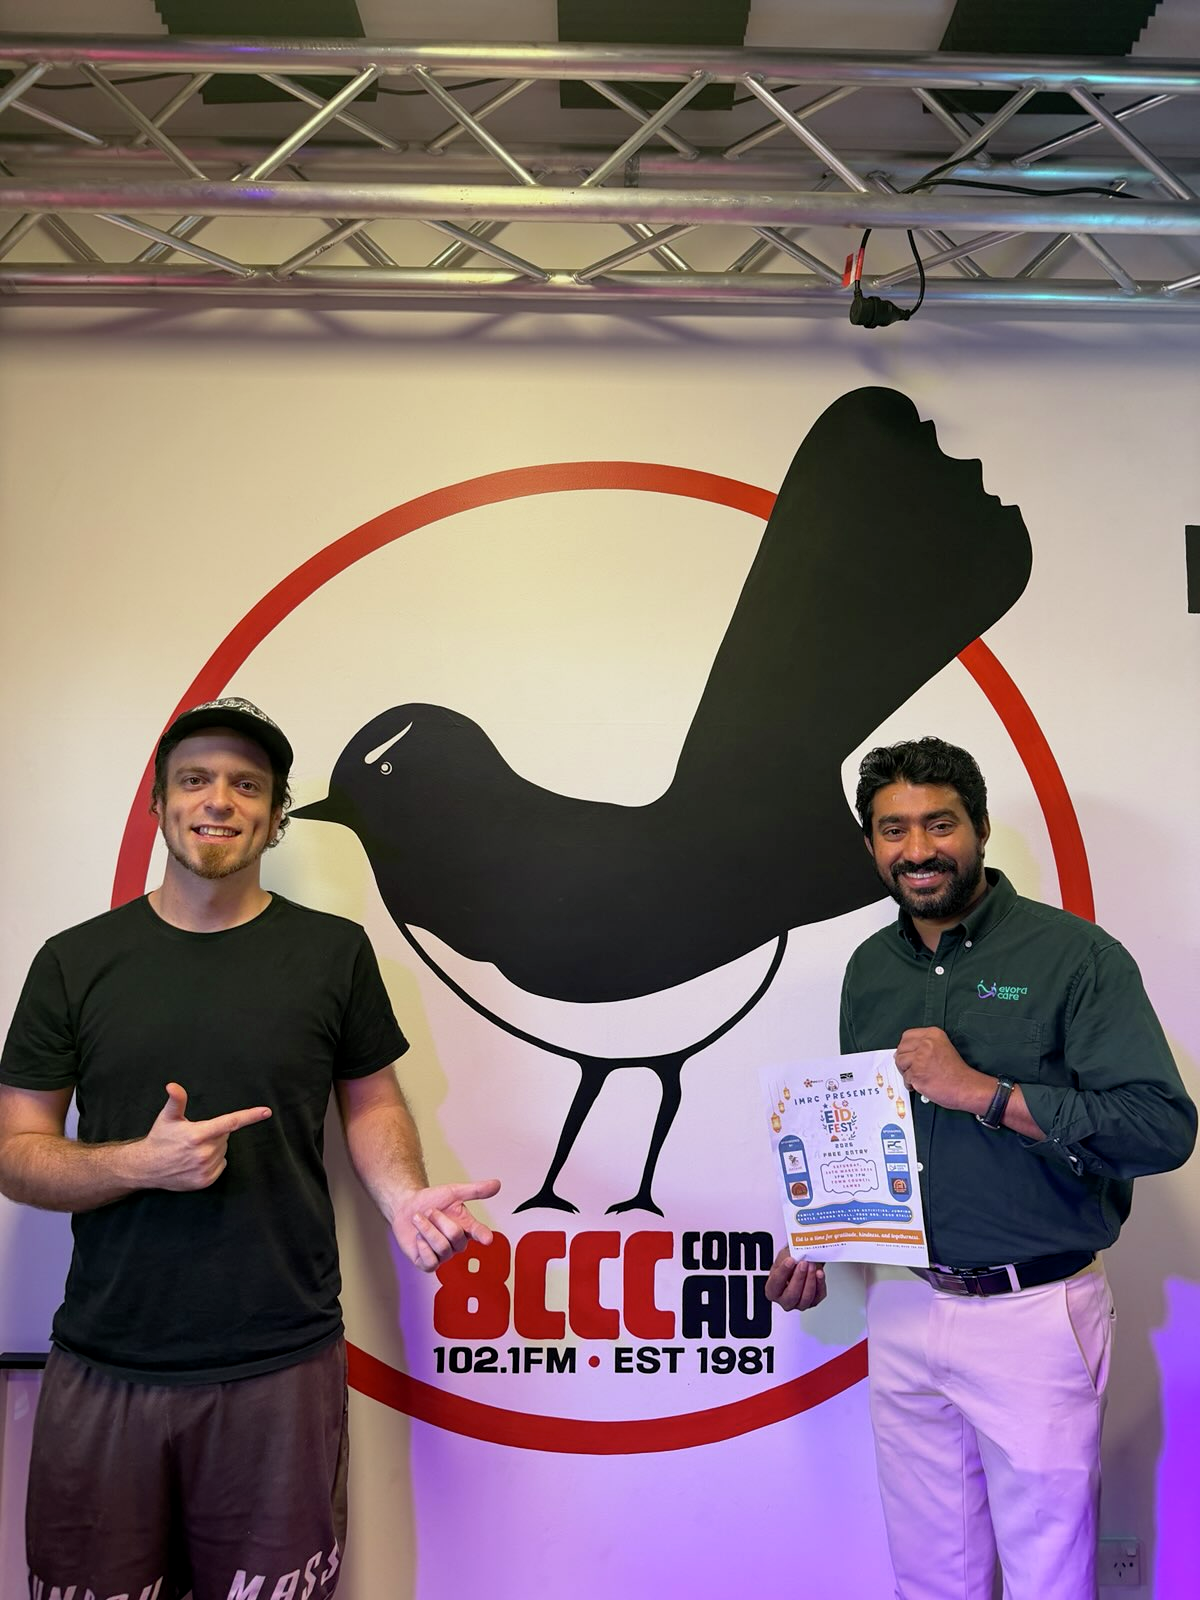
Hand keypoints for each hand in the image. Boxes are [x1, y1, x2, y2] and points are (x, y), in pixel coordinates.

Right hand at [137, 1082, 271, 1190]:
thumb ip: (176, 1100)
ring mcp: (205, 1169)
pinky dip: (214, 1161)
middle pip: (225, 1136)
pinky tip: (196, 1161)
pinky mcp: (205, 1181)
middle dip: (215, 1133)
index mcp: (197, 1134)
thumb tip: (172, 1085)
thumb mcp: (167, 1117)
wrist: (146, 1168)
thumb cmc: (159, 1138)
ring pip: (223, 1151)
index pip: (230, 1122)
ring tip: (193, 1149)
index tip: (266, 1111)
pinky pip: (221, 1165)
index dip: (250, 1116)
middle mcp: (203, 1153)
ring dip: (214, 1147)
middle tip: (195, 1136)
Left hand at [392, 1177, 501, 1271]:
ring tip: (420, 1220)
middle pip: (455, 1235)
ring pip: (441, 1247)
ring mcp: (443, 1255)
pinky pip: (430, 1262)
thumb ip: (475, 1190)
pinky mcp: (428, 1264)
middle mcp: (457, 1244)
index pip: (479, 1232)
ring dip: (426, 1229)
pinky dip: (422, 1245)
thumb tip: (497, 1184)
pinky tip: (418, 1238)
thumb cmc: (432, 1200)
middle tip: (430, 1212)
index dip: (483, 1235)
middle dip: (438, 1219)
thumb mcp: (453, 1192)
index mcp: (467, 1227)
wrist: (406, 1207)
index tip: (487, 1239)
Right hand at [765, 1246, 826, 1312]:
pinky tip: (819, 1273)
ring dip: (810, 1280)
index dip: (783, 1272)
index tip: (790, 1260)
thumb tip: (795, 1258)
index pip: (775, 1284)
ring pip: (806, 1298)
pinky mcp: (813, 1301)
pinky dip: (820, 1284)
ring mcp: (799, 1303)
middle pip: (791, 1295)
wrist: (802, 1263)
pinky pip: (818, 1296)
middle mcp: (785, 1300)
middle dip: (799, 1278)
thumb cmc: (790, 1262)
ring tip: (812, 1266)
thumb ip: (787, 1258)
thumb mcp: (783, 1256)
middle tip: (803, 1264)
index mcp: (772, 1290)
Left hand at [894, 1027, 992, 1114]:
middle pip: (901, 1048)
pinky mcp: (917, 1073)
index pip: (907, 1036)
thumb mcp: (942, 1047)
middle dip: (904, 1060)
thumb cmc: (956, 1071)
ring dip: (906, 1072)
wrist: (966, 1086)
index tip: (909, 1055)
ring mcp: (920, 1058)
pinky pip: (905, 1078)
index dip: (905, 1047)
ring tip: (918, 1076)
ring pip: (900, 1062)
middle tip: (912, 1068)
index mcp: (933, 1034)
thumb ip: (923, 1045)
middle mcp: (926, 1043)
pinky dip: (911, 1084)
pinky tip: (921, 1084)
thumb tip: (901, 1052)